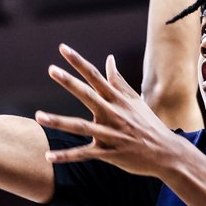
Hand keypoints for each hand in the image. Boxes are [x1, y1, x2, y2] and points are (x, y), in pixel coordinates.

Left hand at [35, 45, 183, 177]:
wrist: (166, 153)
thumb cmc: (149, 124)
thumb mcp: (135, 100)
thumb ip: (118, 81)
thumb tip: (109, 59)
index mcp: (118, 100)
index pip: (96, 76)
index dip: (79, 62)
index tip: (63, 49)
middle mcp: (113, 114)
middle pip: (88, 95)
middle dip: (70, 82)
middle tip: (52, 69)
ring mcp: (110, 134)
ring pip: (81, 127)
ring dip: (59, 121)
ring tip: (38, 116)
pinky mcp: (109, 153)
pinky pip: (84, 155)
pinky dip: (66, 156)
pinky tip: (48, 156)